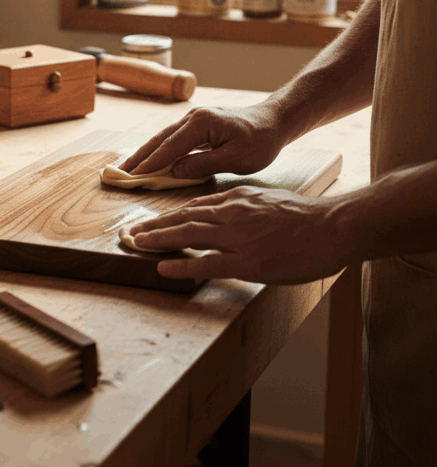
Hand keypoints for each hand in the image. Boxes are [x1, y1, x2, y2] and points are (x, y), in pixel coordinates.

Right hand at [119, 102, 289, 179]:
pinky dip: (158, 149)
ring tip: (127, 168)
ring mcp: (193, 119)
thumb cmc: (260, 141)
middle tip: (118, 173)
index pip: (170, 147)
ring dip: (145, 153)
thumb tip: (175, 172)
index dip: (150, 164)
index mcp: (201, 124)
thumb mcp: (236, 159)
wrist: (274, 121)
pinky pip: (172, 138)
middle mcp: (193, 117)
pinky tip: (149, 160)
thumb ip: (203, 165)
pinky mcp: (196, 125)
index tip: (133, 177)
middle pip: (159, 139)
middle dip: (138, 157)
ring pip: (163, 138)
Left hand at [128, 186, 355, 284]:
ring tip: (136, 244)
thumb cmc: (306, 218)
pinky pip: (206, 263)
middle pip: (184, 218)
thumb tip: (225, 215)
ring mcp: (238, 238)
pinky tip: (162, 266)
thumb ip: (244, 207)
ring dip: (158, 239)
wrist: (333, 227)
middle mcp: (232, 214)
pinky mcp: (247, 262)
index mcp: (238, 200)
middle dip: (155, 225)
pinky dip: (180, 263)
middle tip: (132, 231)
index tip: (152, 220)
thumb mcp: (268, 201)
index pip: (195, 207)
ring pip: (188, 235)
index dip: (170, 215)